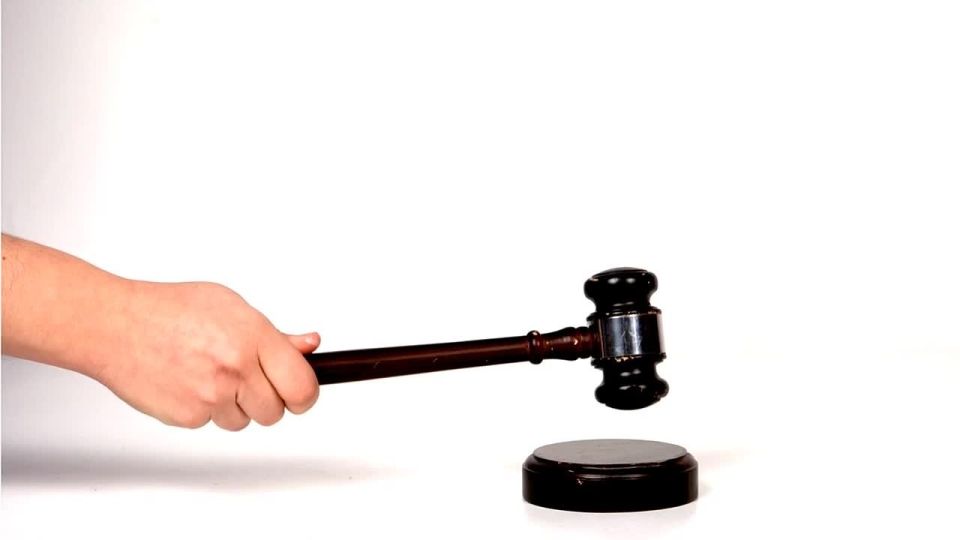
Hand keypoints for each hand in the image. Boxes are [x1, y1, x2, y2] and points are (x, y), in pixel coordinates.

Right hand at [94, 280, 320, 429]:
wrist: (116, 326)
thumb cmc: (170, 309)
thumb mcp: (231, 306)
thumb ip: (274, 334)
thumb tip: (310, 345)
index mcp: (253, 336)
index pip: (302, 386)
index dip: (304, 395)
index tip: (300, 393)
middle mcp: (236, 368)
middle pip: (276, 412)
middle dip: (267, 400)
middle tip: (247, 380)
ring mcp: (211, 395)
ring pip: (244, 420)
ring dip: (234, 405)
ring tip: (208, 373)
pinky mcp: (188, 416)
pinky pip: (211, 423)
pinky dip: (204, 409)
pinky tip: (188, 381)